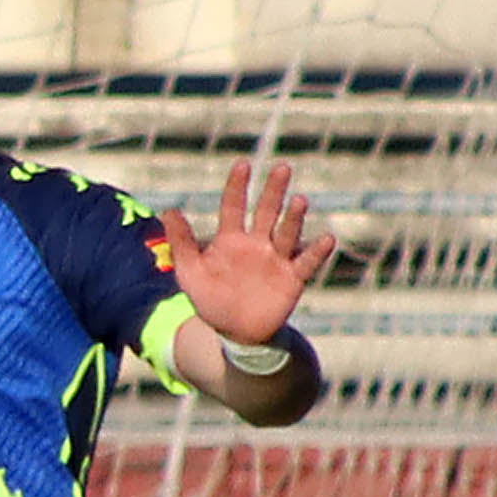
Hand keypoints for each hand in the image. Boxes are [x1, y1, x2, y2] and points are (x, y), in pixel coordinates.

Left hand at [162, 159, 333, 345]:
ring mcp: (276, 259)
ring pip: (287, 233)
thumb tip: (169, 211)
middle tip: (282, 168)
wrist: (235, 332)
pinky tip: (327, 238)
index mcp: (231, 239)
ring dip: (294, 217)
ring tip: (299, 200)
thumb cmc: (210, 299)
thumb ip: (181, 243)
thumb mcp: (189, 272)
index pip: (234, 206)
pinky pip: (306, 262)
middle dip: (274, 191)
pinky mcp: (292, 278)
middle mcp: (257, 243)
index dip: (237, 186)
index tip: (243, 165)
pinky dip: (317, 251)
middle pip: (267, 211)